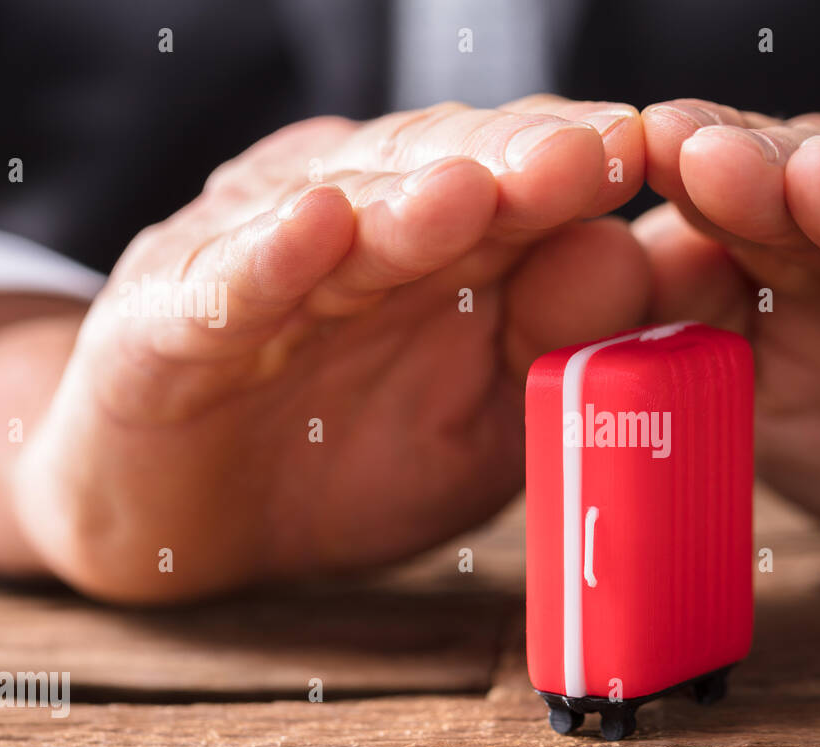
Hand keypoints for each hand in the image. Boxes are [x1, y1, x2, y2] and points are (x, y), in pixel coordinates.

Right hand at [13, 97, 648, 600]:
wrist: (197, 519)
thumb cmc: (355, 456)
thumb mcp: (487, 420)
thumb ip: (554, 344)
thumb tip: (631, 255)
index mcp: (441, 245)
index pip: (517, 181)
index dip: (579, 167)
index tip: (652, 156)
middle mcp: (353, 227)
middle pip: (438, 175)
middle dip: (512, 164)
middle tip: (588, 153)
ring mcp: (259, 265)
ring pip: (337, 216)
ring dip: (405, 201)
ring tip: (469, 189)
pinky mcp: (168, 323)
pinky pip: (222, 289)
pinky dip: (265, 261)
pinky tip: (313, 230)